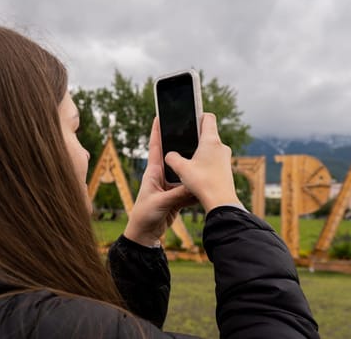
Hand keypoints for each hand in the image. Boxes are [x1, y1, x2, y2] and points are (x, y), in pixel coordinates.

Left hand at [124, 118, 196, 246]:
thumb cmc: (144, 216)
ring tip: (205, 156)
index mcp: (153, 173)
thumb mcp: (161, 203)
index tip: (160, 116)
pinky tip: (206, 183)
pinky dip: (196, 187)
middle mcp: (161, 177)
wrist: (144, 235)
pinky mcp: (176, 197)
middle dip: (182, 145)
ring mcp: (169, 187)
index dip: (157, 131)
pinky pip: (189, 189)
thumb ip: (178, 194)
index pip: (155, 147)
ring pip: (184, 173)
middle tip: (192, 132)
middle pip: (174, 157)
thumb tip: (195, 184)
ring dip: (192, 167)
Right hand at [165, 113, 241, 211]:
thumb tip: (169, 155)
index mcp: (211, 140)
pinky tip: (196, 172)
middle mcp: (221, 146)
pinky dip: (205, 162)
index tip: (190, 120)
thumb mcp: (181, 169)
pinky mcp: (226, 169)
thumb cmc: (203, 182)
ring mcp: (226, 158)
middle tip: (184, 142)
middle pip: (209, 133)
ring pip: (211, 148)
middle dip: (196, 137)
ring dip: (200, 151)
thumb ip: (172, 158)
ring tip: (188, 160)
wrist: (221, 202)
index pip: (208, 118)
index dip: (198, 115)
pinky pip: (214, 160)